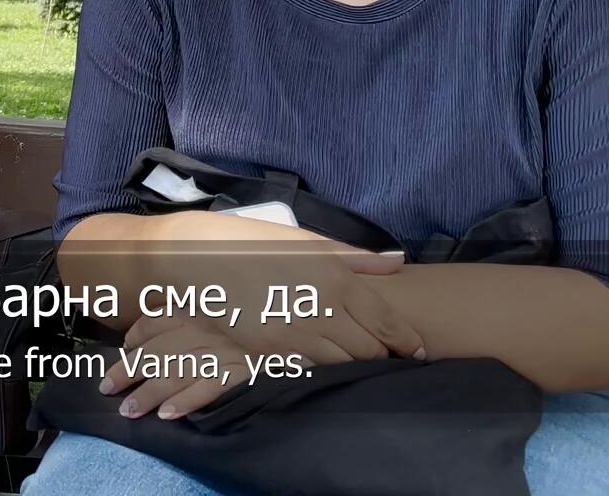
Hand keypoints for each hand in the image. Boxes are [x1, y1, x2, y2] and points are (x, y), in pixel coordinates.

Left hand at [102, 317, 249, 420]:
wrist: (273, 365)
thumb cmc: (225, 351)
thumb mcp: (198, 334)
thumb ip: (168, 337)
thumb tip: (130, 347)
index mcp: (192, 318)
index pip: (156, 322)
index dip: (135, 337)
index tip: (123, 350)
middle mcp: (204, 333)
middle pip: (159, 352)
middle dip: (130, 371)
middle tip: (109, 389)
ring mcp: (220, 355)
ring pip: (176, 373)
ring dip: (149, 393)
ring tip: (129, 410)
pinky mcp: (236, 378)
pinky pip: (205, 390)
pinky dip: (184, 402)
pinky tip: (165, 414)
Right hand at [149, 212, 425, 364]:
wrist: (190, 260)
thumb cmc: (248, 241)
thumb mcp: (303, 239)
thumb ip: (353, 257)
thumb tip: (395, 265)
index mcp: (335, 281)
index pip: (386, 325)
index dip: (407, 342)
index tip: (418, 351)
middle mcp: (321, 313)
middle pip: (368, 353)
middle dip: (383, 355)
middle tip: (389, 355)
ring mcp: (294, 337)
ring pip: (341, 365)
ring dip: (352, 363)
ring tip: (356, 356)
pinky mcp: (270, 353)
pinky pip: (309, 369)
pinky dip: (321, 366)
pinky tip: (320, 357)